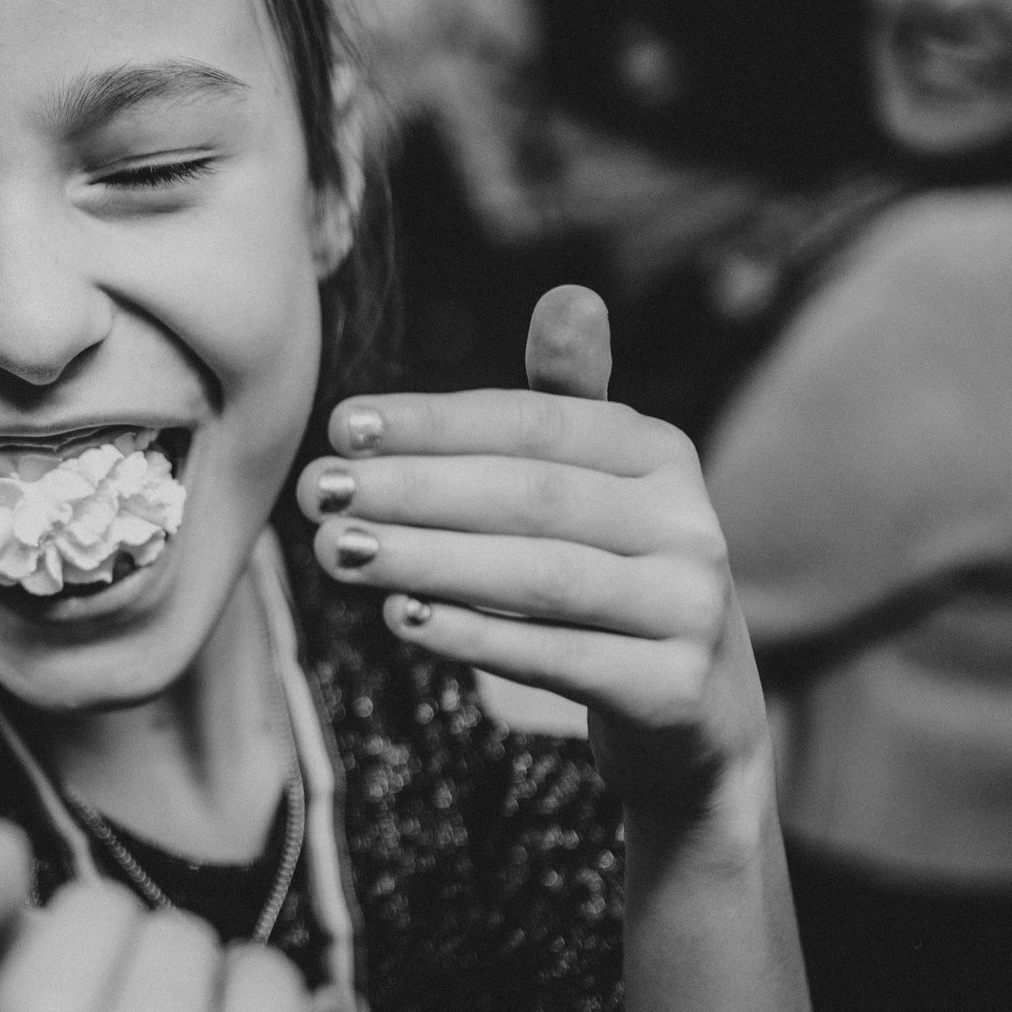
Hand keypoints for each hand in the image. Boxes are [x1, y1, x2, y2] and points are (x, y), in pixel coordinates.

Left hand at [297, 285, 769, 837]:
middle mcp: (691, 524)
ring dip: (427, 560)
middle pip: (532, 496)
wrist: (694, 718)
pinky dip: (475, 637)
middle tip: (316, 492)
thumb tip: (567, 293)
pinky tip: (400, 618)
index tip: (340, 426)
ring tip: (339, 551)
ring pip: (542, 576)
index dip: (434, 423)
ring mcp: (690, 610)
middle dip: (413, 490)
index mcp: (660, 455)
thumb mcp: (602, 487)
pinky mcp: (674, 691)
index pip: (534, 424)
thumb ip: (568, 400)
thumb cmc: (617, 577)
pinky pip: (559, 658)